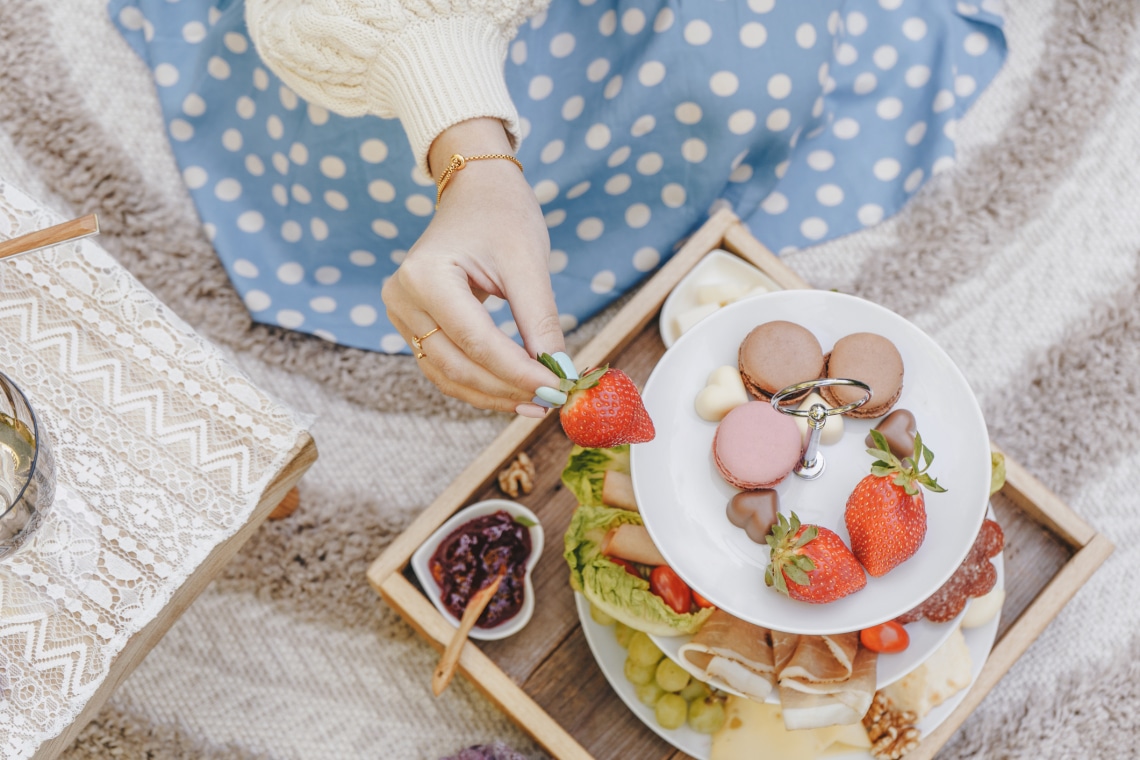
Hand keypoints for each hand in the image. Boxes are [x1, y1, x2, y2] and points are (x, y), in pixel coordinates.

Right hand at [381, 119, 565, 414]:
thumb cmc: (501, 215)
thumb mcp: (527, 263)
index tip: (557, 389)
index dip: (518, 372)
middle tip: (552, 402)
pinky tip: (514, 392)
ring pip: (450, 375)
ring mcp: (402, 316)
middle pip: (459, 365)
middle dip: (507, 388)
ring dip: (494, 395)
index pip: (476, 341)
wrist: (475, 191)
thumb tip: (559, 374)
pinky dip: (480, 384)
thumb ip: (540, 321)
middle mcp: (402, 299)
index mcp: (425, 276)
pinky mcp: (414, 327)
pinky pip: (446, 368)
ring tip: (537, 404)